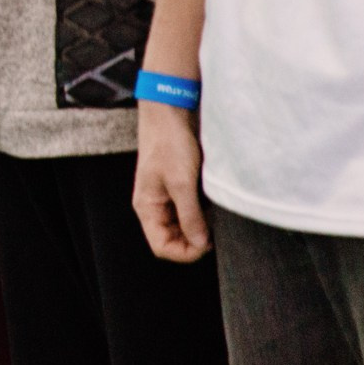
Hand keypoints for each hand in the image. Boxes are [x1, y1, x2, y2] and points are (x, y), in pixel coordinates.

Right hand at [133, 100, 210, 261]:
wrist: (170, 112)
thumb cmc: (169, 144)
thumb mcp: (182, 184)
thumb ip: (190, 217)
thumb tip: (201, 244)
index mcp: (146, 207)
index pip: (162, 247)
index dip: (185, 252)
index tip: (208, 244)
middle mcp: (154, 206)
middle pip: (172, 239)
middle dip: (194, 240)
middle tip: (216, 231)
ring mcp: (166, 197)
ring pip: (183, 227)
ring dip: (200, 226)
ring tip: (215, 215)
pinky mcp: (178, 187)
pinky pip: (189, 211)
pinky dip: (202, 213)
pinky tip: (213, 204)